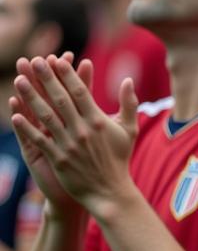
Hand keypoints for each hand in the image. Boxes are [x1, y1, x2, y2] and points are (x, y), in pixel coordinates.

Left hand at [10, 55, 138, 215]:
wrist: (110, 191)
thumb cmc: (120, 159)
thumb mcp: (130, 130)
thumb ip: (129, 103)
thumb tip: (129, 80)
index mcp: (99, 121)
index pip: (80, 92)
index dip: (67, 75)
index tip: (57, 59)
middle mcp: (83, 130)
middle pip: (61, 99)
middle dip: (46, 78)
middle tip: (33, 61)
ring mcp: (69, 144)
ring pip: (46, 116)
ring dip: (31, 98)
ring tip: (19, 81)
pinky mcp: (58, 159)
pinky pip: (40, 140)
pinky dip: (27, 128)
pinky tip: (15, 115)